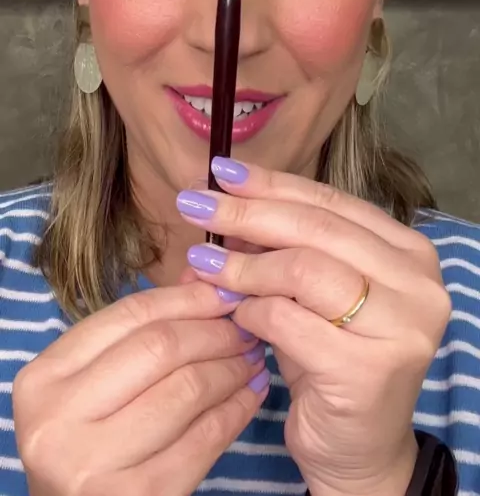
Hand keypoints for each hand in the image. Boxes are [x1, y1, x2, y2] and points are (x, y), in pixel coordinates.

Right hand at [13, 281, 267, 495]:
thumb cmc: (88, 439)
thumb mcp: (94, 383)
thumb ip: (141, 330)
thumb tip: (204, 279)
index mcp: (45, 376)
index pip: (129, 315)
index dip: (186, 298)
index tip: (225, 291)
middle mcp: (58, 418)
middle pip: (160, 347)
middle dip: (214, 331)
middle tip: (247, 325)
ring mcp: (93, 462)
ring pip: (186, 390)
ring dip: (231, 368)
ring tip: (253, 357)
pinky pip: (204, 440)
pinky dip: (236, 410)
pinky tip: (252, 394)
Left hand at [177, 158, 450, 495]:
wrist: (357, 450)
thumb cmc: (330, 360)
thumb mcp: (310, 293)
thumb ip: (282, 247)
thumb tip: (224, 202)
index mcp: (408, 252)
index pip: (331, 202)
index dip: (272, 183)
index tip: (222, 171)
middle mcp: (418, 283)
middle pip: (317, 228)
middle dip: (247, 212)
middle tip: (194, 204)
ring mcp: (401, 325)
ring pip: (304, 268)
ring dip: (243, 264)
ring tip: (203, 263)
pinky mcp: (371, 368)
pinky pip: (289, 320)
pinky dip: (251, 311)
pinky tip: (230, 312)